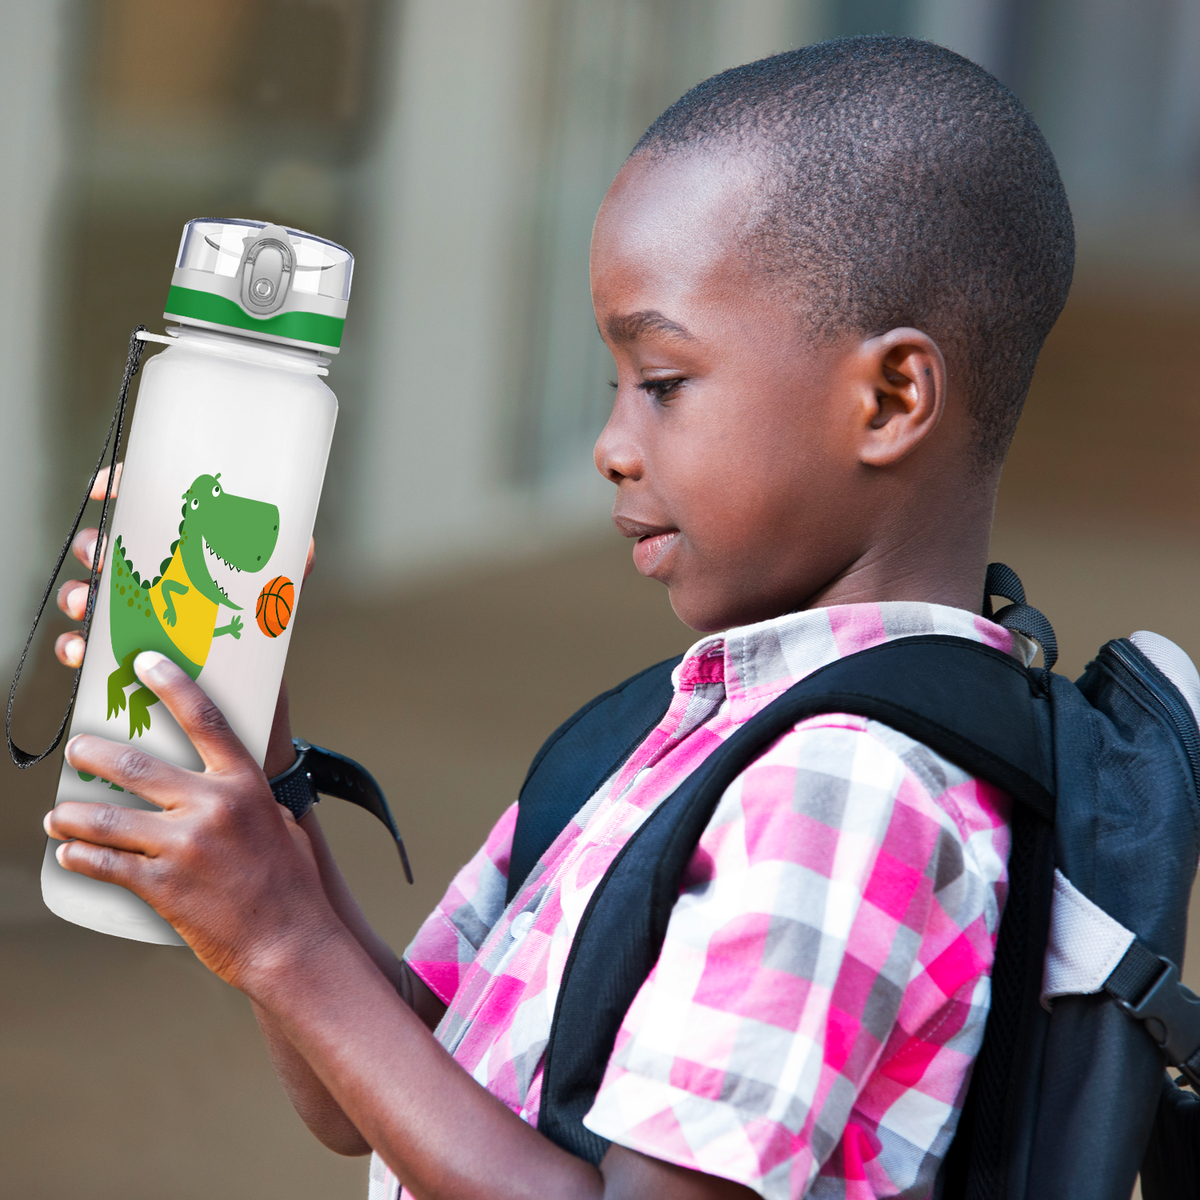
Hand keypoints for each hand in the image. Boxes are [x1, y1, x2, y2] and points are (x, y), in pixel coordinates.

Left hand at [45, 651, 346, 988]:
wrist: (290, 942)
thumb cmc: (292, 886)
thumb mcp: (281, 826)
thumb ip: (250, 800)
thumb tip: (231, 788)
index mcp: (244, 786)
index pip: (204, 719)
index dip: (172, 685)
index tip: (146, 664)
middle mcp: (212, 807)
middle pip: (138, 766)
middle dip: (96, 755)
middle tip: (79, 751)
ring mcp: (184, 846)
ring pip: (108, 818)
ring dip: (74, 814)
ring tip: (59, 813)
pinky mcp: (162, 885)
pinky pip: (106, 864)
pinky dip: (81, 857)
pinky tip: (69, 853)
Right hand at [54, 462, 315, 670]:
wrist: (253, 697)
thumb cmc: (259, 640)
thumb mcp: (277, 598)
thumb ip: (292, 569)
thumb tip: (305, 545)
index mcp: (185, 555)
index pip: (147, 508)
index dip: (122, 486)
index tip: (103, 489)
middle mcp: (153, 579)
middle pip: (105, 546)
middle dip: (93, 546)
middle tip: (102, 556)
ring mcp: (133, 615)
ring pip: (85, 592)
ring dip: (77, 593)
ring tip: (87, 603)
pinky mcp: (122, 655)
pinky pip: (82, 645)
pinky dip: (74, 645)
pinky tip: (82, 650)